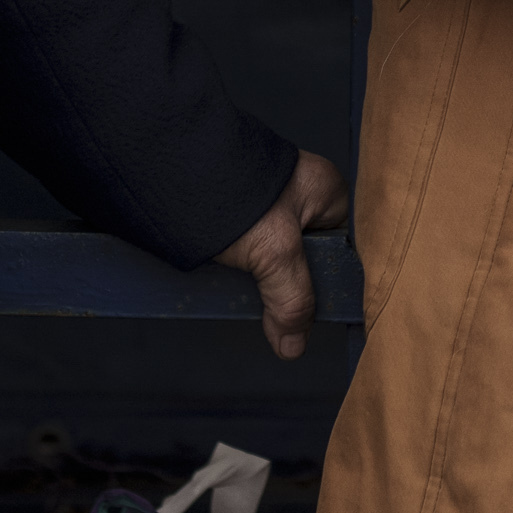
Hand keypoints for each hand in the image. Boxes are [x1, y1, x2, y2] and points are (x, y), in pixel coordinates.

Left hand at [215, 150, 352, 359]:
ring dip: (260, 280)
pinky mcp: (238, 213)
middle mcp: (301, 193)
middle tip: (270, 299)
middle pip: (305, 259)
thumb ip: (292, 301)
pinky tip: (227, 277)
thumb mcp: (275, 253)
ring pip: (274, 260)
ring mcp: (268, 203)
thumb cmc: (233, 189)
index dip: (327, 283)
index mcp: (327, 191)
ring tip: (244, 288)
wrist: (172, 167)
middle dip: (286, 283)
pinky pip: (248, 252)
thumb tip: (294, 345)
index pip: (341, 249)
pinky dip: (238, 269)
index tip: (311, 311)